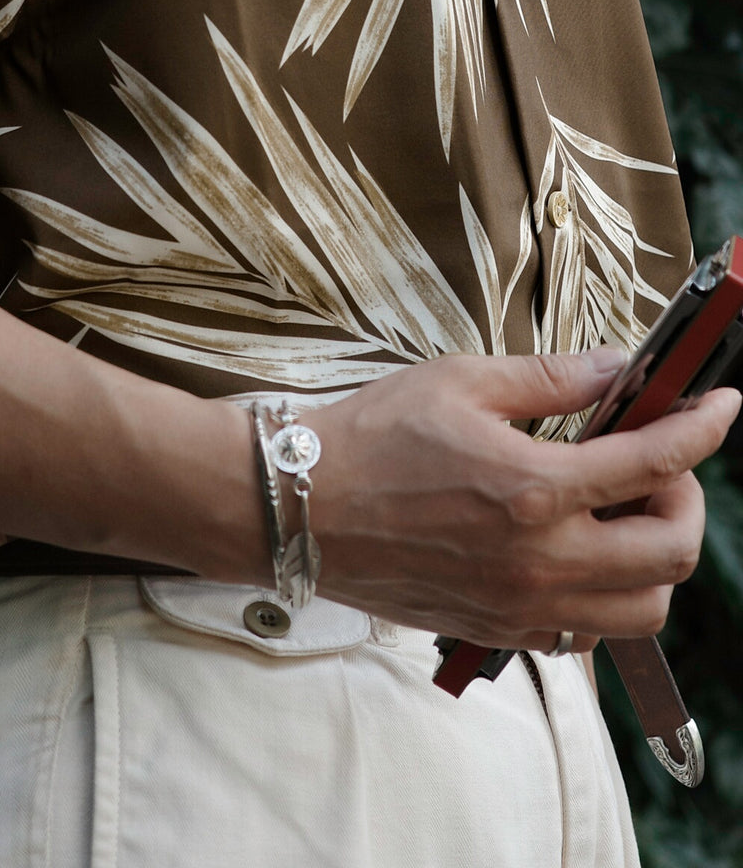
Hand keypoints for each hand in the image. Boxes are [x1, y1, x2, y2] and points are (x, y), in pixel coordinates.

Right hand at [309, 349, 739, 652]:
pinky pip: (586, 633)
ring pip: (641, 609)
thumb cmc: (369, 436)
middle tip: (655, 464)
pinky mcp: (498, 631)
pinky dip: (602, 592)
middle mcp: (539, 562)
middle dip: (685, 500)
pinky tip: (570, 546)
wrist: (298, 505)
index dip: (703, 429)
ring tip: (616, 510)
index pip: (656, 462)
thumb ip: (551, 378)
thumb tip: (615, 366)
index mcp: (533, 489)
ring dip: (652, 556)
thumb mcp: (461, 380)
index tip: (721, 407)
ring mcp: (520, 608)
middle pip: (672, 554)